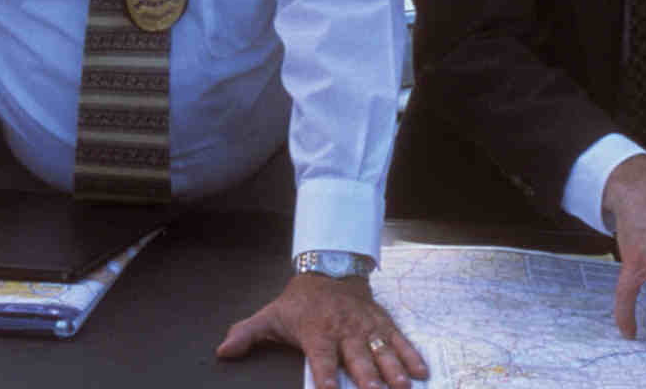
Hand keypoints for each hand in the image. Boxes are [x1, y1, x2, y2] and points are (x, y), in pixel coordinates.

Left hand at [215, 273, 427, 388]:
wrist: (330, 268)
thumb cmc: (300, 301)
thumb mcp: (271, 315)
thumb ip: (247, 334)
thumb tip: (223, 351)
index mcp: (317, 333)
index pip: (321, 358)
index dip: (326, 375)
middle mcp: (344, 331)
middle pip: (357, 357)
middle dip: (368, 377)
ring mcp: (366, 327)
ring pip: (381, 349)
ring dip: (393, 368)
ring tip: (404, 385)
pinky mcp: (381, 323)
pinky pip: (398, 340)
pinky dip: (411, 354)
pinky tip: (421, 370)